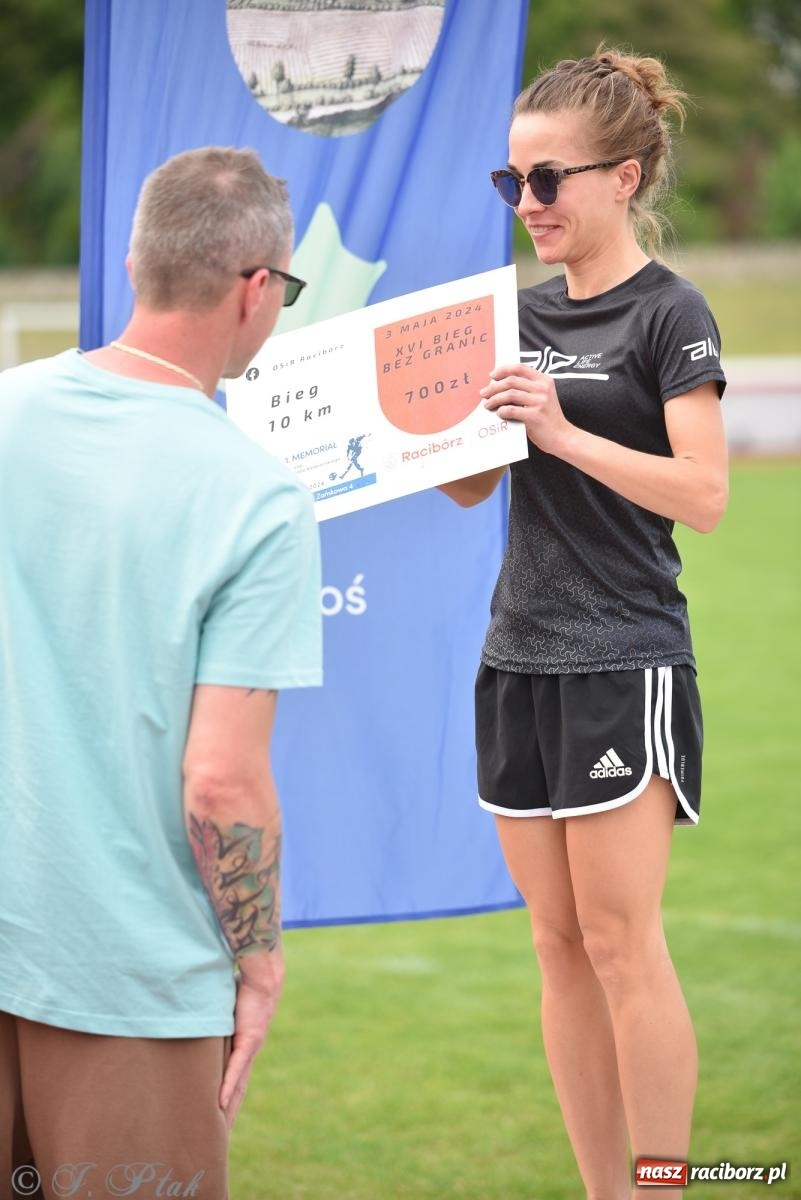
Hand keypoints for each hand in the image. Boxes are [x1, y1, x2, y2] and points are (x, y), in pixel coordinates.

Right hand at [219, 953, 284, 1128]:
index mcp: (245, 1050)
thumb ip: (214, 1024)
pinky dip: (228, 1087)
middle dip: (228, 1117)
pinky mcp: (248, 1039)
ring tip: (219, 1133)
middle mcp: (250, 1055)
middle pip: (238, 1094)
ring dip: (228, 1111)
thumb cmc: (244, 990)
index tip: (219, 1125)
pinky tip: (219, 1104)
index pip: (236, 1084)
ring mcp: (250, 1049)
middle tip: (217, 1142)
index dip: (229, 1105)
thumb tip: (196, 1024)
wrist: (263, 976)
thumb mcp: (225, 1013)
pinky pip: (236, 1068)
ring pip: (238, 1087)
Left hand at [481, 364, 573, 455]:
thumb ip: (528, 389)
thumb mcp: (543, 397)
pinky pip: (512, 410)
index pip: (520, 368)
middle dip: (494, 387)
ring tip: (487, 404)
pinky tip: (499, 414)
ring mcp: (540, 401)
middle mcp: (543, 388)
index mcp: (544, 380)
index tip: (492, 375)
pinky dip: (502, 411)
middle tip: (484, 393)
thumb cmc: (548, 418)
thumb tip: (500, 386)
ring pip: (510, 394)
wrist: (562, 436)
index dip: (503, 370)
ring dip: (494, 399)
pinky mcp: (535, 416)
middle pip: (511, 381)